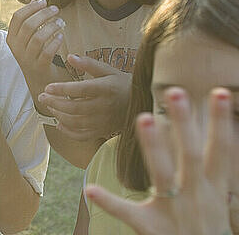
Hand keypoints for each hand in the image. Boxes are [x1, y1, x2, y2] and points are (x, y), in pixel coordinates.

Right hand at [7, 0, 64, 109]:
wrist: (40, 81)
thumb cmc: (35, 54)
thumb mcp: (28, 38)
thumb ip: (29, 21)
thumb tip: (34, 1)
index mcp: (11, 39)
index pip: (17, 18)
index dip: (31, 7)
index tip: (44, 1)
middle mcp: (16, 49)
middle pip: (28, 26)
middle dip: (43, 14)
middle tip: (56, 9)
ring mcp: (27, 59)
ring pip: (38, 38)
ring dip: (51, 27)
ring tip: (61, 21)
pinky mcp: (39, 67)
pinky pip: (47, 52)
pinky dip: (55, 42)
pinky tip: (61, 36)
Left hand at [38, 54, 130, 140]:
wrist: (142, 104)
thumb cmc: (122, 84)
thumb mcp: (108, 70)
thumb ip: (88, 64)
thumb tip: (69, 56)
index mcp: (105, 89)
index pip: (80, 90)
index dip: (62, 89)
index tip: (47, 87)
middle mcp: (104, 106)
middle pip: (74, 107)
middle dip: (54, 102)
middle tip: (41, 97)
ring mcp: (103, 121)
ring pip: (75, 122)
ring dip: (58, 115)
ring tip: (49, 106)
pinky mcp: (102, 131)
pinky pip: (82, 135)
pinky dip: (68, 131)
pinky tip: (59, 123)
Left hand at [85, 87, 233, 234]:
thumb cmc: (207, 227)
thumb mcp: (218, 200)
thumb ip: (211, 171)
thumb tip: (213, 135)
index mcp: (215, 189)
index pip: (221, 150)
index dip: (221, 122)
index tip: (219, 92)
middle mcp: (197, 195)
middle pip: (191, 154)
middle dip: (185, 124)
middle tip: (175, 91)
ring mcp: (173, 210)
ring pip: (162, 173)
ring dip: (154, 146)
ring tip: (142, 118)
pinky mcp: (152, 227)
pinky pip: (128, 213)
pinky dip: (110, 202)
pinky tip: (91, 190)